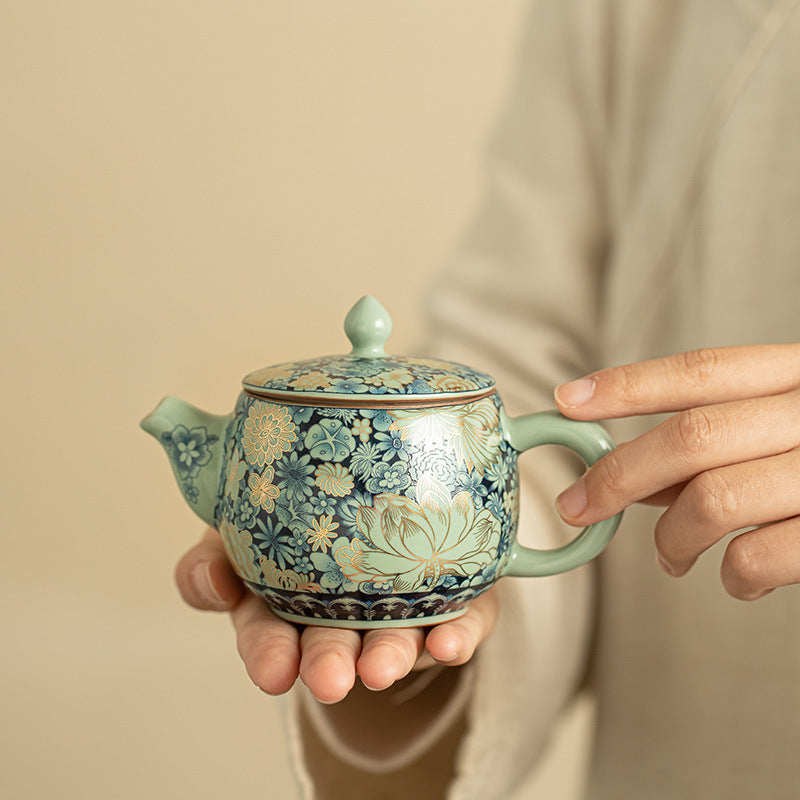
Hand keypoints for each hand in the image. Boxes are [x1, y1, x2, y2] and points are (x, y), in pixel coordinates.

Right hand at [175, 528, 498, 702]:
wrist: (379, 491)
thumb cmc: (302, 510)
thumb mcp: (241, 519)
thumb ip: (213, 553)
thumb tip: (213, 583)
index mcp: (284, 598)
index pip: (266, 633)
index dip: (267, 654)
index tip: (272, 672)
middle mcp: (343, 612)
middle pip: (331, 645)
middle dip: (329, 664)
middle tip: (330, 680)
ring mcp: (399, 607)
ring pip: (394, 638)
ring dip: (389, 656)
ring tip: (383, 668)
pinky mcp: (454, 598)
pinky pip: (461, 619)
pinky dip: (456, 636)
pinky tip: (451, 644)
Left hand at [553, 345, 799, 599]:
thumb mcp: (787, 424)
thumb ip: (715, 442)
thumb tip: (628, 469)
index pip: (702, 371)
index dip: (629, 385)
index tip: (568, 401)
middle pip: (693, 436)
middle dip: (618, 474)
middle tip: (579, 506)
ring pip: (716, 500)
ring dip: (672, 539)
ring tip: (672, 558)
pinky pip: (760, 557)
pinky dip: (731, 575)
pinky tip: (734, 579)